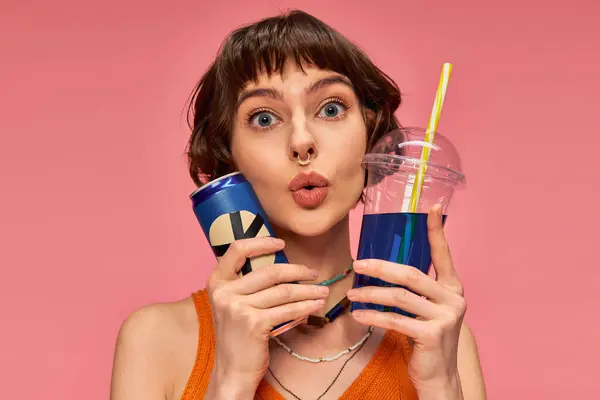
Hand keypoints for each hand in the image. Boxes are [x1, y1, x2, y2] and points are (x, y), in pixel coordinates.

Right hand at [204, 237, 327, 398]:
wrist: (232, 369)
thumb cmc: (238, 334)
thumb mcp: (233, 303)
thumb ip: (247, 284)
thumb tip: (283, 266)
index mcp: (217, 281)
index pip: (237, 249)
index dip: (261, 243)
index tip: (281, 243)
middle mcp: (224, 292)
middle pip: (270, 272)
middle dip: (298, 271)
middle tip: (314, 274)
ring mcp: (238, 308)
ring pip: (284, 291)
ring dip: (308, 291)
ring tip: (322, 291)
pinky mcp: (254, 323)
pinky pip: (288, 310)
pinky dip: (306, 307)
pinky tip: (316, 306)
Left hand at [347, 204, 465, 398]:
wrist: (439, 375)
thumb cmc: (426, 337)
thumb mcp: (426, 308)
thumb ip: (415, 288)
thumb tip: (381, 266)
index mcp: (453, 287)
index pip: (443, 254)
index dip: (437, 231)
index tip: (432, 207)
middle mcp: (453, 299)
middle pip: (410, 274)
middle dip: (380, 267)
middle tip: (357, 264)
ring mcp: (445, 317)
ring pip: (399, 296)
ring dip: (370, 293)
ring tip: (351, 293)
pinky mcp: (432, 335)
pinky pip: (394, 319)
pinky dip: (373, 316)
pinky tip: (358, 314)